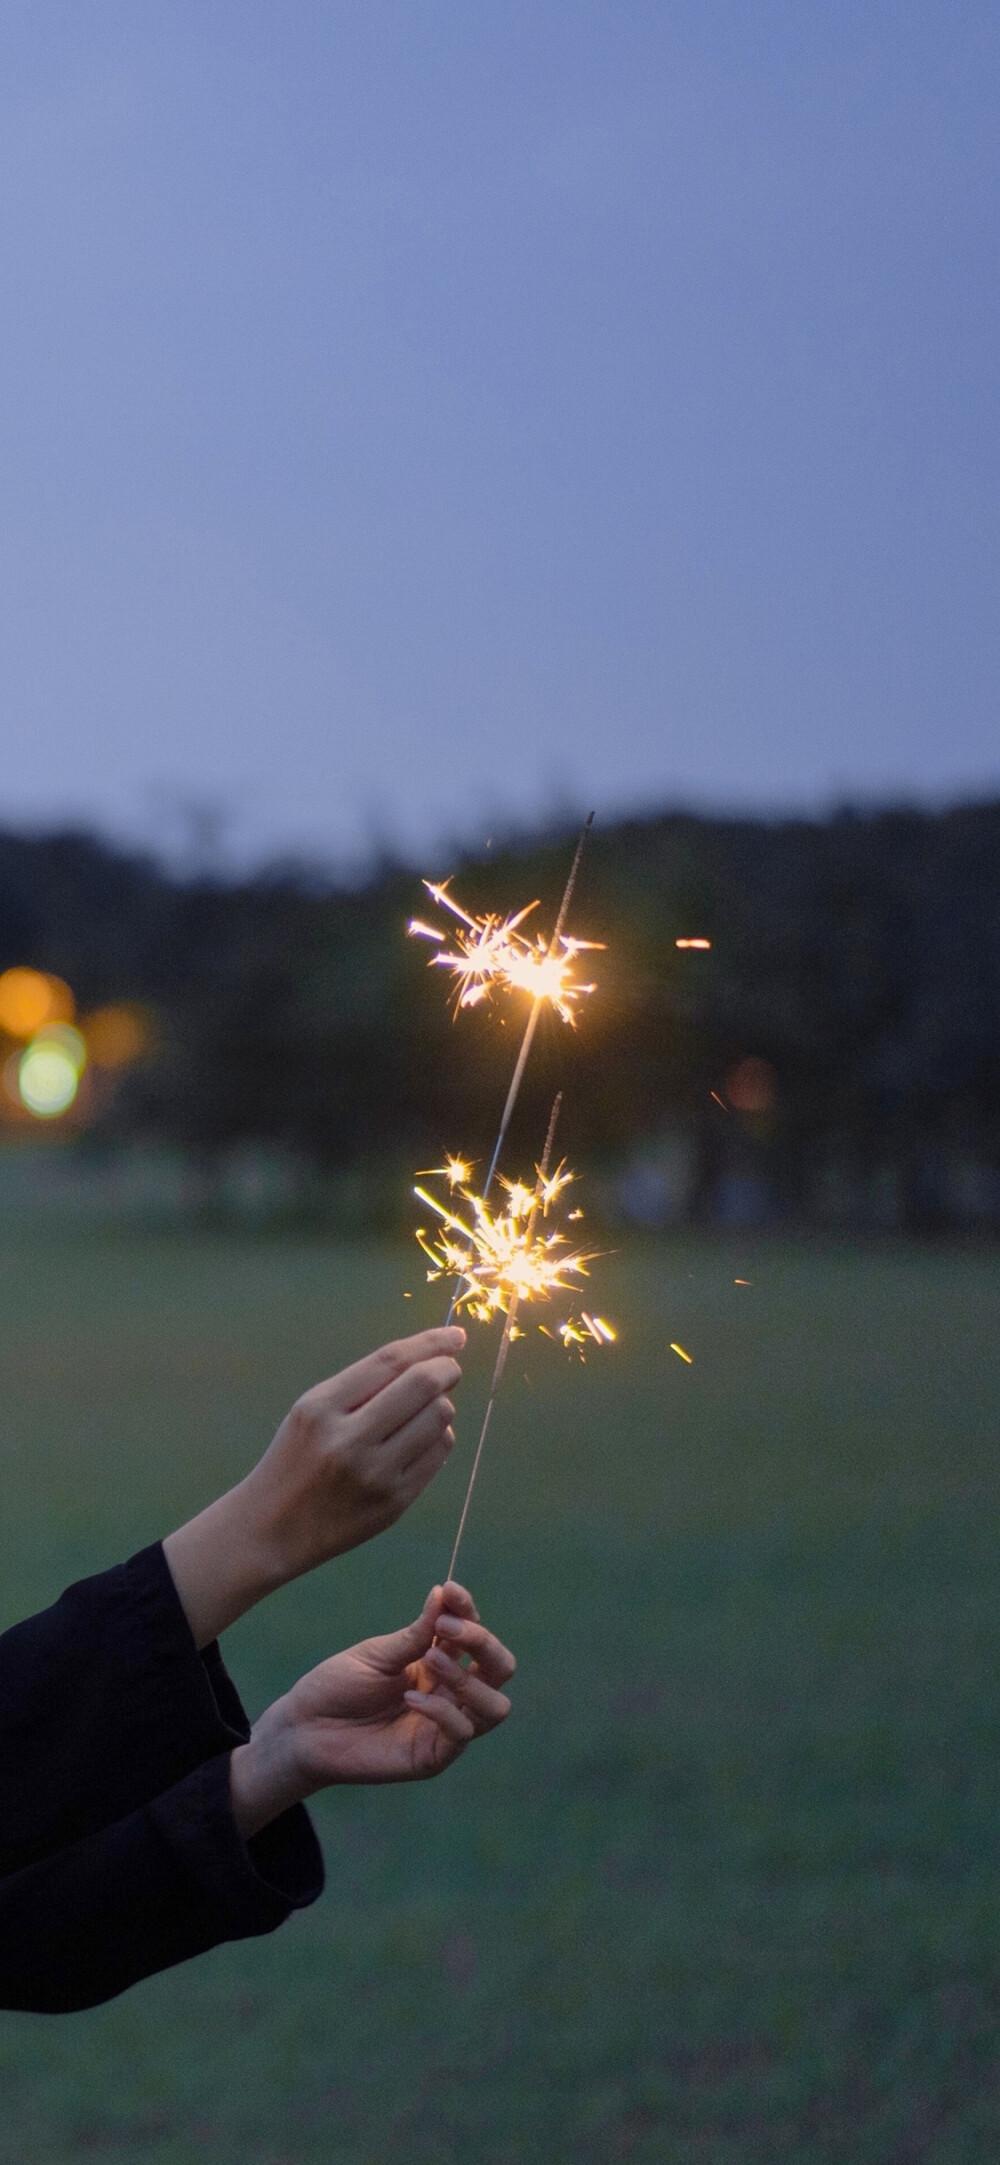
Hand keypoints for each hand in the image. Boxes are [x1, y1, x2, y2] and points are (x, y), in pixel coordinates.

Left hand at [230, 1583, 515, 1833]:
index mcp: (438, 1660)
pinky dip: (442, 1710)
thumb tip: (444, 1593)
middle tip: (447, 1628)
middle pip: (500, 1668)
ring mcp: (445, 1725)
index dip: (469, 1610)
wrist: (304, 1728)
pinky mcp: (433, 1755)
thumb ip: (416, 1633)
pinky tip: (409, 1698)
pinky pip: (462, 1733)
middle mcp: (450, 1691)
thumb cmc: (337, 1686)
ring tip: (430, 1660)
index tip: (450, 1591)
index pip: (473, 1635)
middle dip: (483, 1643)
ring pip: (495, 1705)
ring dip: (467, 1678)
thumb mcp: (377, 1654)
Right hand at [245, 1327, 465, 1582]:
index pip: (390, 1361)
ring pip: (439, 1418)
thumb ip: (363, 1386)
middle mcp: (349, 1440)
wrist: (272, 1530)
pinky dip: (438, 1437)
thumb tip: (430, 1359)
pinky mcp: (394, 1504)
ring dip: (441, 1405)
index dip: (430, 1343)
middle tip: (450, 1369)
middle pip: (423, 1386)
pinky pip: (438, 1454)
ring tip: (423, 1410)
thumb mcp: (311, 1412)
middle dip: (447, 1370)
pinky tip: (420, 1439)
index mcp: (322, 1408)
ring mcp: (374, 1475)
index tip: (455, 1335)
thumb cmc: (295, 1459)